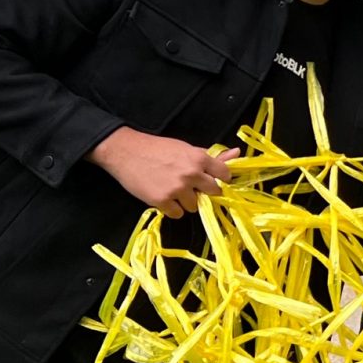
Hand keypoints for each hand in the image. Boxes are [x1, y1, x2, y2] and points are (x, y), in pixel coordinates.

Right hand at [91, 127, 231, 217]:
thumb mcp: (186, 148)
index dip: (221, 179)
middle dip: (205, 192)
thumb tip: (237, 153)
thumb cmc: (157, 148)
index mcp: (199, 159)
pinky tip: (164, 198)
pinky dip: (172, 209)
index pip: (225, 175)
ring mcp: (176, 189)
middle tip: (193, 188)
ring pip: (194, 206)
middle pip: (213, 193)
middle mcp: (191, 174)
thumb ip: (211, 156)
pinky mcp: (161, 201)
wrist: (126, 152)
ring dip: (186, 202)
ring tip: (174, 190)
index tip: (215, 181)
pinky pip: (177, 214)